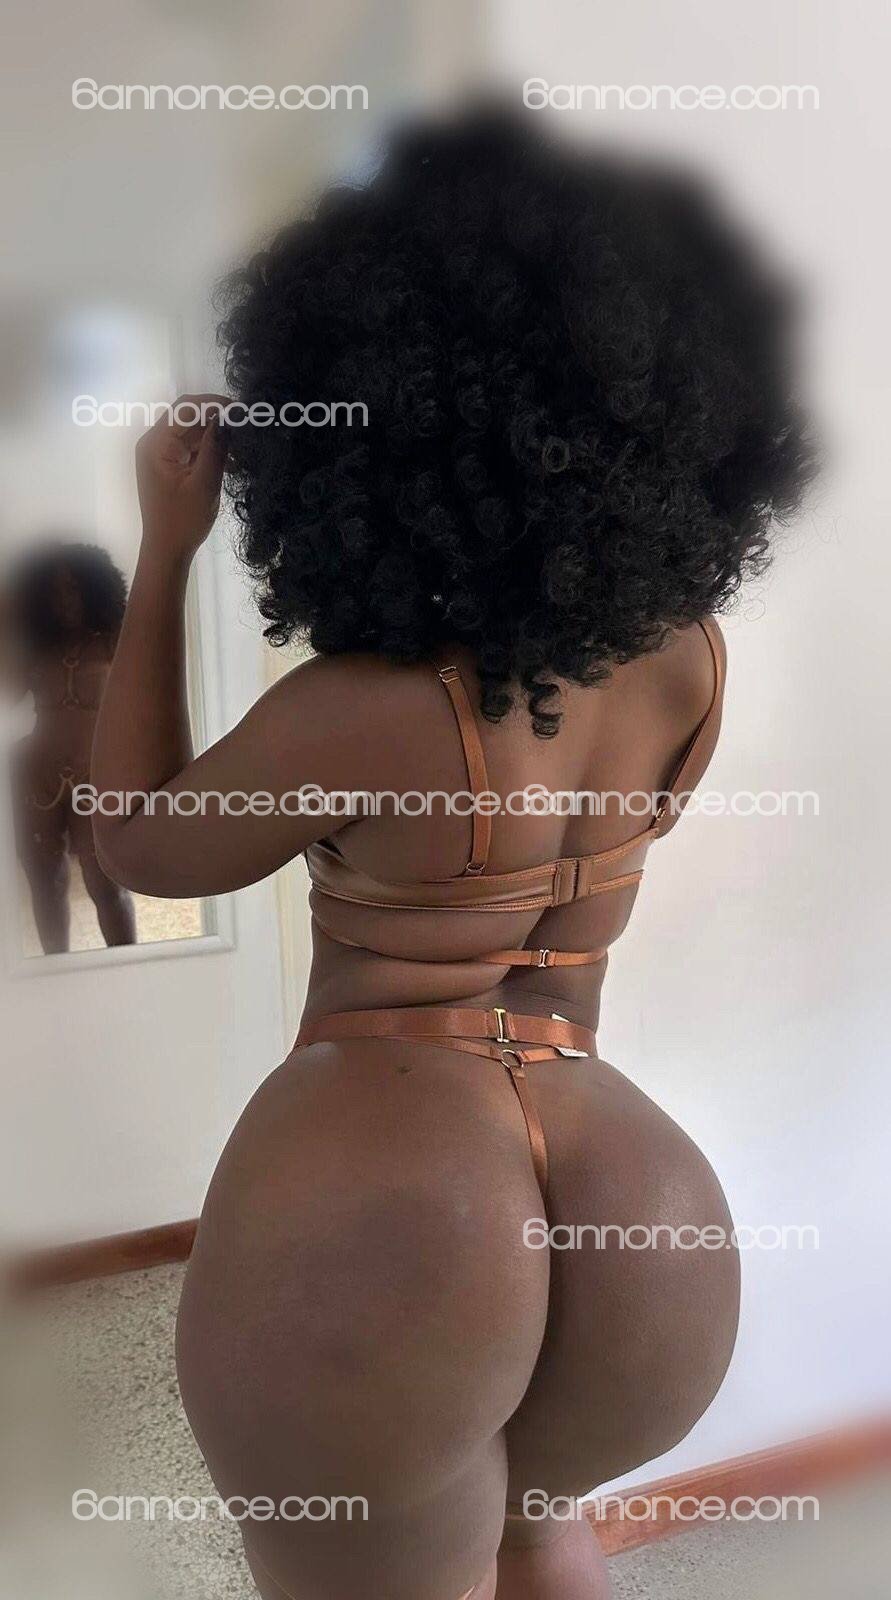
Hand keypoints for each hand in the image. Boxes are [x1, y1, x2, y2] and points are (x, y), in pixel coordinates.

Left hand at [136, 393, 228, 557]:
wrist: (166, 551)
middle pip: (187, 417)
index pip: (186, 408)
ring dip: (215, 435)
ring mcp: (159, 454)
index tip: (242, 411)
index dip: (214, 404)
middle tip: (246, 426)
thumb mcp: (204, 483)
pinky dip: (208, 449)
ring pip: (190, 431)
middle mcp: (153, 442)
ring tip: (242, 445)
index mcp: (156, 443)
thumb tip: (227, 418)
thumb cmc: (183, 520)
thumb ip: (214, 447)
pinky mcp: (167, 465)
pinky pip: (189, 447)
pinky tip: (230, 460)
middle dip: (216, 418)